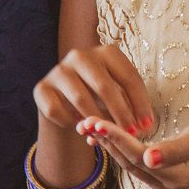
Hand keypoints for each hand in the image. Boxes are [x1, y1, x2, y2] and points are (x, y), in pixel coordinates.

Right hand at [33, 44, 155, 136]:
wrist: (66, 101)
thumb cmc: (101, 97)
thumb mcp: (120, 96)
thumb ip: (132, 107)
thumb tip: (146, 126)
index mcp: (106, 52)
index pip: (128, 76)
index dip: (140, 103)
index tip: (147, 125)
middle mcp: (81, 56)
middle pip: (104, 86)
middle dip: (120, 114)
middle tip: (130, 134)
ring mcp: (59, 70)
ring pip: (80, 99)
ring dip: (96, 121)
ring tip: (107, 135)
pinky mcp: (41, 88)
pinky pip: (57, 110)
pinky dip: (70, 123)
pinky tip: (79, 128)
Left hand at [78, 114, 188, 188]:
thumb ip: (175, 150)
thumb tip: (149, 159)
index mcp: (174, 180)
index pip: (138, 158)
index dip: (117, 139)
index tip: (97, 123)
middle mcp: (164, 187)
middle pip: (129, 162)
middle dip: (107, 141)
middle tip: (85, 121)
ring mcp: (161, 184)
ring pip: (128, 162)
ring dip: (109, 144)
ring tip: (88, 125)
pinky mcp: (158, 176)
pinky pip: (133, 161)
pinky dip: (118, 146)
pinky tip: (103, 134)